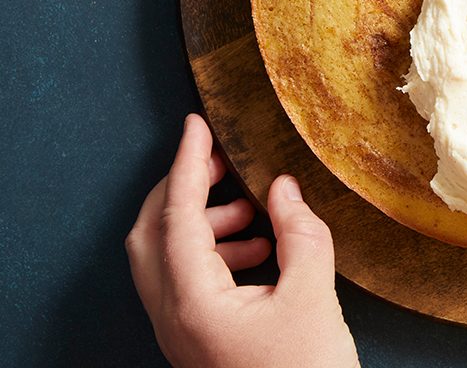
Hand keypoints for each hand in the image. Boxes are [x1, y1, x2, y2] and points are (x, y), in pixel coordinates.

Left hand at [126, 114, 358, 367]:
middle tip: (223, 162)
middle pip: (152, 233)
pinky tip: (258, 250)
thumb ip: (299, 233)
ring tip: (253, 212)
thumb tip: (282, 188)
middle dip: (185, 190)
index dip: (188, 164)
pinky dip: (211, 251)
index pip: (178, 214)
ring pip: (165, 258)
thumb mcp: (314, 295)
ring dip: (202, 222)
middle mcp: (173, 316)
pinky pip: (184, 280)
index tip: (197, 125)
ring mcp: (180, 332)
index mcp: (192, 301)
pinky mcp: (196, 341)